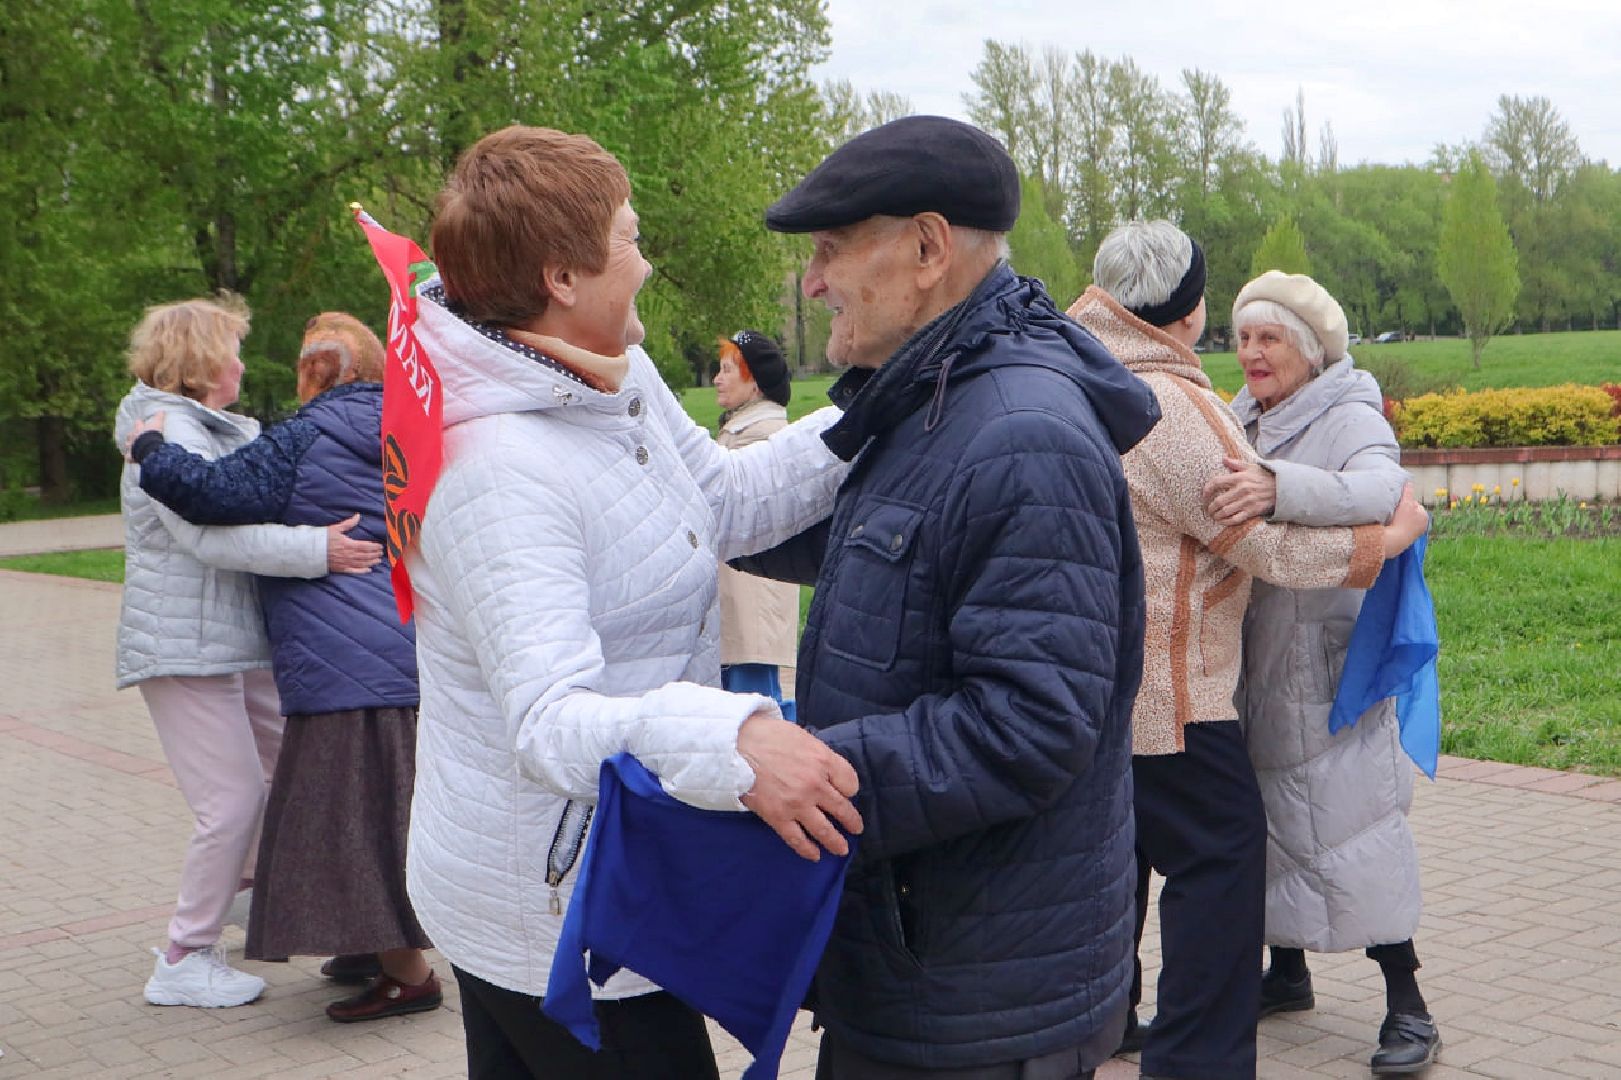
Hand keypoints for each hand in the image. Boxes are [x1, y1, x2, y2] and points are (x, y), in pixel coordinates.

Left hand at [123, 411, 166, 461]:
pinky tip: (131, 459)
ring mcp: (131, 447)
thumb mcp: (158, 424)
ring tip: (133, 447)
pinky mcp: (131, 456)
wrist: (148, 448)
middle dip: (132, 435)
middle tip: (136, 436)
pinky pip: (129, 457)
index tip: (142, 423)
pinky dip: (130, 458)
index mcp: (138, 429)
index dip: (140, 423)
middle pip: (130, 434)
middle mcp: (132, 437)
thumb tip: (161, 410)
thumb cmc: (152, 435)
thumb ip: (159, 417)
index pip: (138, 423)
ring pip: (128, 445)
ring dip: (130, 446)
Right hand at [324, 514, 383, 573]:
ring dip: (371, 562)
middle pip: (365, 555)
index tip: (380, 546)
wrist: (309, 551)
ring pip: (362, 563)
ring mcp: (345, 563)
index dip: (374, 547)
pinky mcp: (340, 569)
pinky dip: (362, 571)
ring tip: (378, 560)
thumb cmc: (322, 538)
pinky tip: (368, 570)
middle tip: (381, 553)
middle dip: (374, 554)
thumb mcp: (335, 529)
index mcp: (348, 544)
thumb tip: (358, 516)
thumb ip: (348, 523)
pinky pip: (354, 571)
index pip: (365, 546)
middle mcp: (348, 555)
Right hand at [737, 712, 862, 860]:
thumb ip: (818, 755)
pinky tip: (815, 856)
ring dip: (836, 842)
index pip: (850, 783)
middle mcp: (815, 785)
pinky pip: (797, 839)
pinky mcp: (778, 817)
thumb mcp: (802, 737)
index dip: (849, 789)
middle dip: (851, 821)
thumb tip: (826, 769)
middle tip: (856, 828)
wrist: (737, 744)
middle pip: (842, 808)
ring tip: (842, 849)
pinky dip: (808, 850)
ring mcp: (797, 804)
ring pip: (824, 830)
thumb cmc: (768, 735)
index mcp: (823, 761)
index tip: (845, 793)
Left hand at [1202, 456, 1275, 524]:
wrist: (1283, 487)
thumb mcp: (1251, 467)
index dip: (1207, 490)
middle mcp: (1242, 489)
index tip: (1204, 495)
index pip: (1216, 483)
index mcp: (1239, 477)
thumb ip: (1236, 463)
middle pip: (1218, 501)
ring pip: (1225, 511)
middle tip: (1208, 509)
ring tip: (1213, 516)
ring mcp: (1247, 501)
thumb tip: (1223, 459)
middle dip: (1210, 507)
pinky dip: (1226, 521)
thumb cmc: (1265, 476)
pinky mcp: (1253, 511)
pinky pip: (1236, 519)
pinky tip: (1222, 521)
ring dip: (1216, 515)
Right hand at [1381, 483, 1428, 558]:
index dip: (1405, 503)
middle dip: (1403, 512)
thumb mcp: (1406, 503)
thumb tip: (1409, 481)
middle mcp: (1422, 526)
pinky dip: (1397, 527)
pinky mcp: (1406, 540)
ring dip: (1399, 520)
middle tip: (1394, 512)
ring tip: (1392, 519)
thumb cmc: (1402, 521)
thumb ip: (1408, 492)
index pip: (1413, 504)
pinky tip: (1392, 527)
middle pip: (1410, 513)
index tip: (1397, 505)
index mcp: (1424, 516)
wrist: (1395, 541)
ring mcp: (1414, 534)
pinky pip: (1401, 529)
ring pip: (1405, 521)